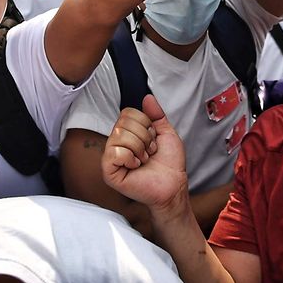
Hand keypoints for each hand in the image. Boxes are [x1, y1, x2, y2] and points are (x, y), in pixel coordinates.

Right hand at [102, 94, 188, 211]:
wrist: (173, 185)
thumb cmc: (169, 163)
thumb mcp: (166, 133)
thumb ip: (156, 114)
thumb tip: (147, 97)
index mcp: (127, 133)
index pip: (127, 113)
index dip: (145, 124)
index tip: (153, 139)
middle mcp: (117, 143)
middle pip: (123, 122)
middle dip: (144, 137)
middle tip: (149, 152)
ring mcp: (111, 157)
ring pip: (120, 135)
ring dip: (140, 148)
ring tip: (144, 160)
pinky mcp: (109, 172)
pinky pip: (115, 152)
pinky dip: (131, 158)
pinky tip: (135, 167)